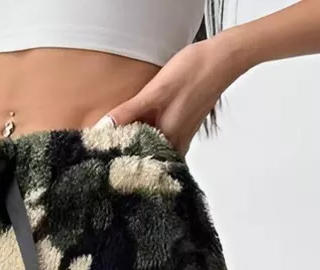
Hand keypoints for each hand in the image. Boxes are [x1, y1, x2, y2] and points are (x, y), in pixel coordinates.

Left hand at [104, 32, 250, 154]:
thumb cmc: (192, 73)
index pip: (135, 159)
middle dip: (123, 154)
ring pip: (151, 148)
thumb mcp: (154, 92)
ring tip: (114, 140)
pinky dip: (147, 136)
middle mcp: (176, 146)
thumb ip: (128, 113)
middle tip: (101, 150)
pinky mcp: (182, 129)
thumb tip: (103, 128)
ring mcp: (181, 139)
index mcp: (168, 142)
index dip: (115, 158)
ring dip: (135, 145)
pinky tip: (137, 128)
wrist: (221, 60)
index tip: (98, 155)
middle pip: (143, 157)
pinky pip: (160, 139)